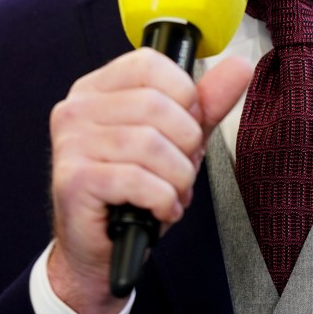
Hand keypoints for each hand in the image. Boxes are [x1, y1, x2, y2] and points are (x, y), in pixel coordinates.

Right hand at [48, 48, 251, 313]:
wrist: (102, 250)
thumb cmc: (136, 190)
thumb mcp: (176, 139)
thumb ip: (207, 101)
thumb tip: (241, 65)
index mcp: (97, 88)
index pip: (149, 63)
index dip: (183, 94)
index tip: (187, 124)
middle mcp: (77, 109)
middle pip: (155, 105)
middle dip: (186, 143)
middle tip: (180, 169)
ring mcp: (71, 144)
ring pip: (151, 144)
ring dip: (178, 177)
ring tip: (172, 192)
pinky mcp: (74, 181)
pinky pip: (139, 180)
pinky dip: (164, 199)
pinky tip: (161, 209)